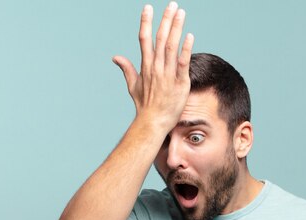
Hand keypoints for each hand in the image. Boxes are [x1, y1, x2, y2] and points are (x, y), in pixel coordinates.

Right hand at [112, 2, 193, 131]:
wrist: (153, 122)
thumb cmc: (144, 106)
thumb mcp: (133, 86)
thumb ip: (127, 69)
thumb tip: (115, 57)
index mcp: (146, 66)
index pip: (144, 39)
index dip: (146, 22)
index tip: (148, 7)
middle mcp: (156, 67)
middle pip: (160, 38)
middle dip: (165, 20)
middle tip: (172, 4)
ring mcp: (167, 74)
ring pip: (172, 46)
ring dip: (176, 28)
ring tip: (180, 12)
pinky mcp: (180, 83)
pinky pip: (183, 63)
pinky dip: (186, 49)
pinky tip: (190, 35)